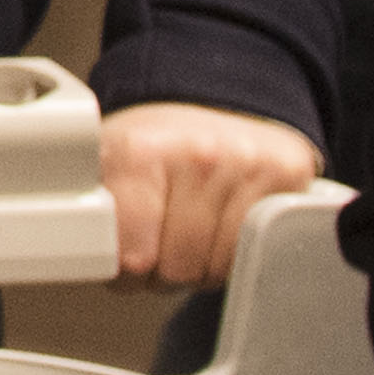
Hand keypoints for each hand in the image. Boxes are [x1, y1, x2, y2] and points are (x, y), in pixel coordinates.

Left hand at [101, 101, 321, 286]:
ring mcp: (246, 167)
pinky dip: (231, 258)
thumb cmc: (155, 142)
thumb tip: (87, 257)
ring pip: (216, 270)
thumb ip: (97, 210)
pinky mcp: (286, 178)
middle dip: (160, 272)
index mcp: (139, 151)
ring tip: (184, 237)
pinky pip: (253, 255)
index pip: (132, 254)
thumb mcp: (107, 163)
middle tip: (154, 248)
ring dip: (197, 269)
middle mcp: (197, 157)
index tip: (120, 267)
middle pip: (177, 269)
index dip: (124, 272)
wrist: (211, 101)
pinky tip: (217, 235)